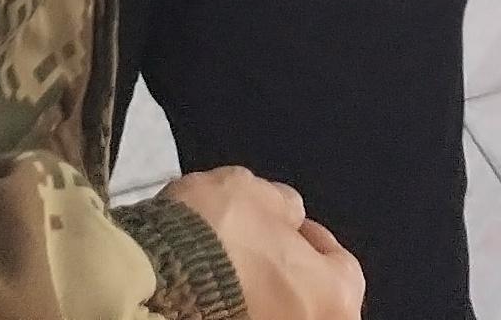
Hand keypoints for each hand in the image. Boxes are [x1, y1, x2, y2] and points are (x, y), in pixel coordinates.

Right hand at [167, 169, 364, 319]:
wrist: (159, 272)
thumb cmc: (222, 232)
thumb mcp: (258, 194)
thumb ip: (285, 208)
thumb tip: (290, 216)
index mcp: (336, 298)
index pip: (341, 266)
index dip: (312, 238)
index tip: (288, 225)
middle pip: (307, 299)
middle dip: (285, 275)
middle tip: (257, 250)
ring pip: (273, 313)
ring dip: (258, 296)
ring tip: (227, 270)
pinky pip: (240, 317)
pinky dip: (232, 309)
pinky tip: (209, 291)